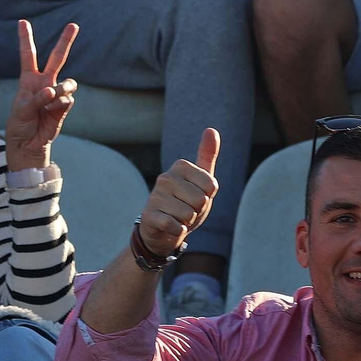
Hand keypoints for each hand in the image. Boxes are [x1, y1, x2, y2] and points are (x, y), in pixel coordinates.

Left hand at [5, 20, 77, 171]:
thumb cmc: (20, 125)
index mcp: (29, 80)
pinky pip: (67, 100)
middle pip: (57, 58)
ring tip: (53, 96)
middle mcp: (44, 83)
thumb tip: (53, 90)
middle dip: (65, 41)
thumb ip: (37, 98)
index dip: (25, 38)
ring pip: (68, 82)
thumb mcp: (21, 110)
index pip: (28, 55)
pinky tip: (52, 112)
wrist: (28, 145)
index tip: (23, 21)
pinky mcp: (64, 108)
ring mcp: (56, 95)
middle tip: (73, 25)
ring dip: (63, 88)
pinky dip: (60, 105)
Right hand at [138, 129, 219, 257]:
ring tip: (177, 218)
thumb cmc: (185, 203)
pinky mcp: (149, 215)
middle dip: (197, 211)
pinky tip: (171, 227)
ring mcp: (155, 196)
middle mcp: (165, 178)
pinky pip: (175, 226)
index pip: (211, 186)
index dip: (207, 197)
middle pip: (200, 200)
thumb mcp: (200, 180)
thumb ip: (207, 155)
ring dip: (187, 222)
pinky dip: (177, 231)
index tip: (196, 197)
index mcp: (180, 166)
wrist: (163, 229)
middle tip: (186, 210)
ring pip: (188, 214)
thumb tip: (211, 130)